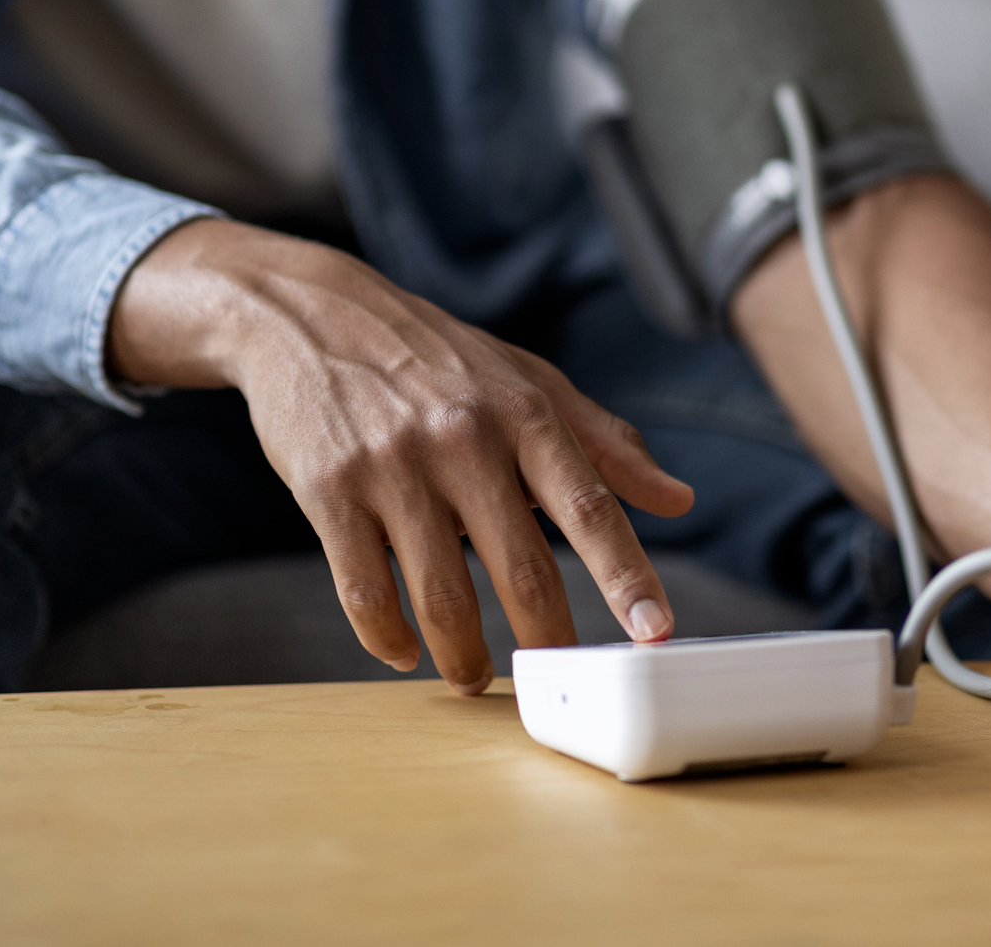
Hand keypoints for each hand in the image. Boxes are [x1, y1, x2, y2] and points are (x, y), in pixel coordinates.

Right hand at [108, 219, 694, 692]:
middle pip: (522, 568)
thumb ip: (606, 444)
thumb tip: (679, 500)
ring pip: (443, 595)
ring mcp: (394, 465)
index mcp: (525, 412)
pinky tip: (403, 651)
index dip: (626, 575)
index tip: (655, 633)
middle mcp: (465, 437)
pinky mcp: (330, 489)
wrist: (311, 313)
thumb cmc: (438, 356)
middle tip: (555, 678)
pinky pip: (364, 590)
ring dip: (463, 656)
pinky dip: (387, 636)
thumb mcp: (530, 381)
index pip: (589, 507)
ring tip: (474, 677)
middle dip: (546, 640)